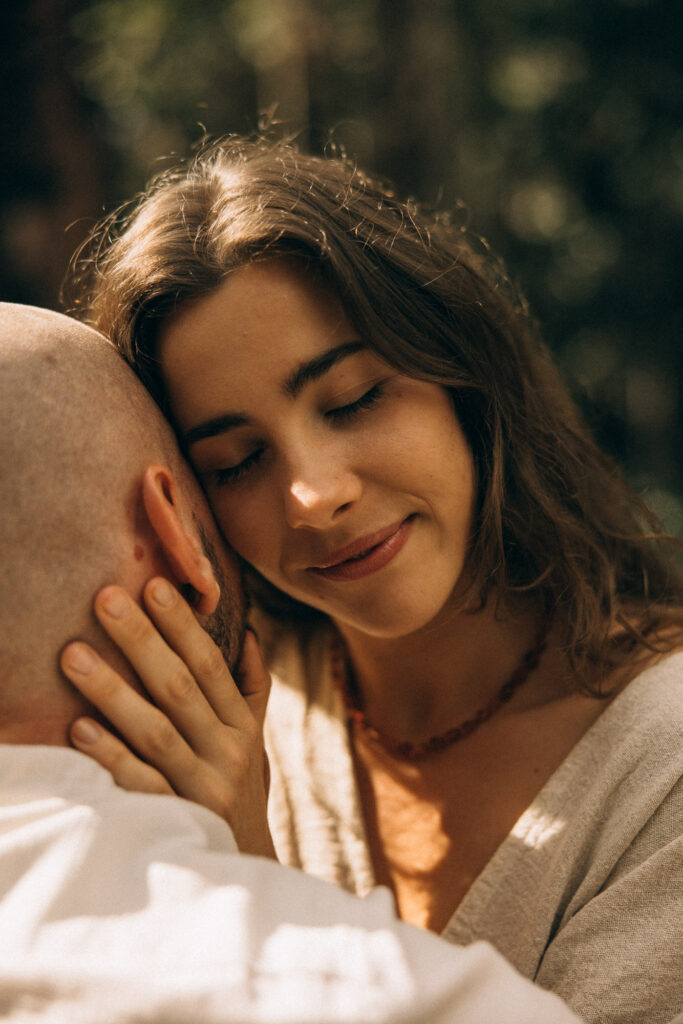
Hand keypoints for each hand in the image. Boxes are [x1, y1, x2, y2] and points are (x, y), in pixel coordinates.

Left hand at [61, 578, 274, 857]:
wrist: (245, 872)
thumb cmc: (240, 796)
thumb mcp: (256, 743)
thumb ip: (253, 689)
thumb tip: (246, 632)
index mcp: (241, 726)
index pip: (210, 665)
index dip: (182, 625)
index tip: (154, 585)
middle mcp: (227, 751)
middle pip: (179, 687)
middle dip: (141, 640)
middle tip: (105, 598)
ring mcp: (204, 787)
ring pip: (156, 731)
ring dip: (113, 690)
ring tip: (74, 655)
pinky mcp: (179, 820)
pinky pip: (141, 784)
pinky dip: (111, 757)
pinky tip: (78, 729)